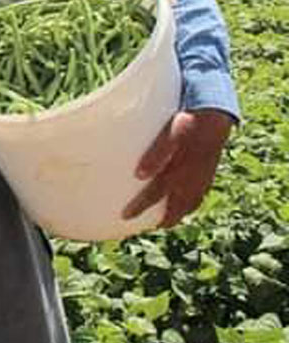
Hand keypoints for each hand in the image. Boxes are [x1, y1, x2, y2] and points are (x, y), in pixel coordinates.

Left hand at [122, 109, 233, 226]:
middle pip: (175, 206)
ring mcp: (202, 179)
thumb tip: (139, 175)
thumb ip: (156, 154)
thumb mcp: (170, 135)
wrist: (216, 116)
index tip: (125, 217)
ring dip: (177, 214)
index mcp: (178, 172)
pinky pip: (199, 196)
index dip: (140, 207)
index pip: (155, 194)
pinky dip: (190, 204)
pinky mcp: (209, 174)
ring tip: (167, 221)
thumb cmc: (188, 123)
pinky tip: (185, 204)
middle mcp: (191, 180)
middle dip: (163, 219)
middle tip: (151, 226)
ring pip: (189, 204)